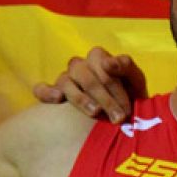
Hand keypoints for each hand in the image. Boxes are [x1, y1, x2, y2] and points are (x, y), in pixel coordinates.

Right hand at [32, 47, 146, 122]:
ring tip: (95, 113)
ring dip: (80, 98)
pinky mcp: (52, 93)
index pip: (100, 63)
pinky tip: (58, 100)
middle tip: (118, 118)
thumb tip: (108, 63)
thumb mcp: (135, 81)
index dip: (115, 86)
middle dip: (104, 98)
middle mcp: (80, 66)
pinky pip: (41, 89)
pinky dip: (46, 92)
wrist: (121, 115)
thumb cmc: (129, 95)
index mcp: (98, 58)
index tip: (126, 107)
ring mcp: (65, 79)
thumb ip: (126, 67)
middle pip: (85, 76)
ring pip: (65, 82)